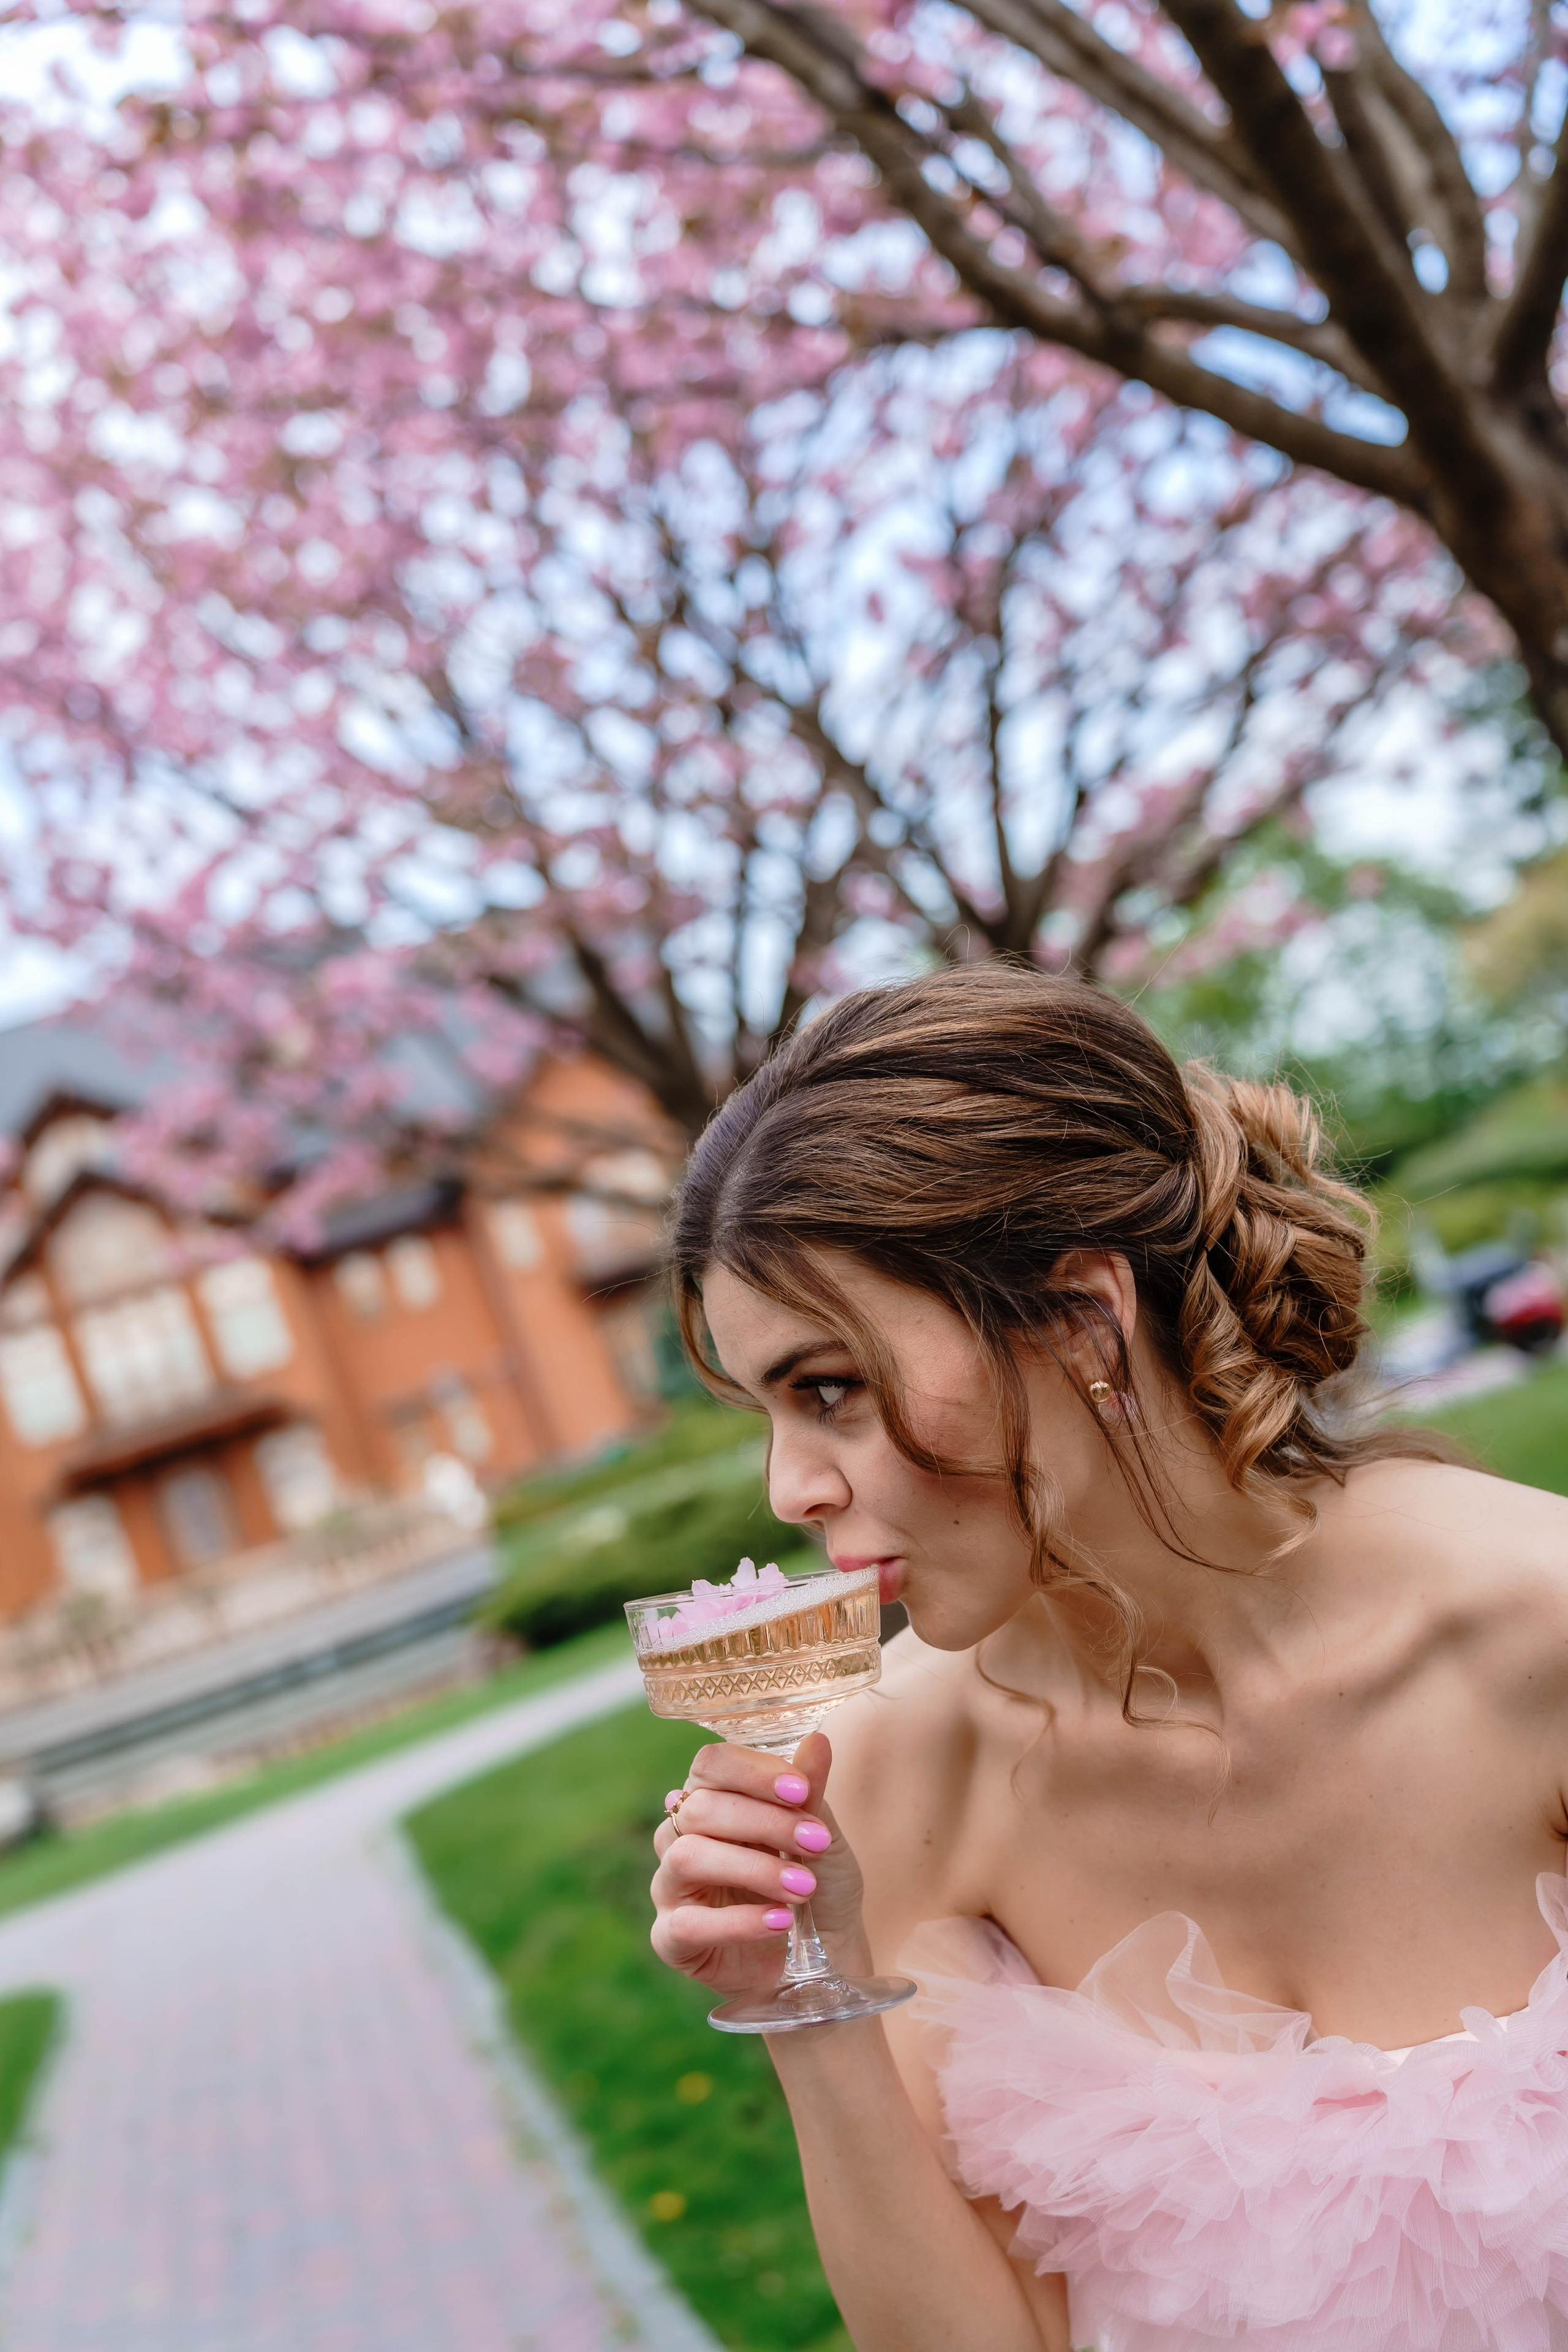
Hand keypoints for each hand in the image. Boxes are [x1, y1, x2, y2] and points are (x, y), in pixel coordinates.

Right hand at [649, 1731, 869, 2000]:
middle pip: (699, 1808)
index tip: (800, 1790)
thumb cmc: (819, 1888)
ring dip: (751, 1869)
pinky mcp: (671, 1940)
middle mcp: (682, 1837)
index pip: (710, 1764)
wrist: (826, 1960)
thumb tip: (818, 1740)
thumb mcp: (823, 1840)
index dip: (752, 1771)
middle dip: (763, 1822)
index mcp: (714, 1801)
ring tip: (802, 1888)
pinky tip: (779, 1922)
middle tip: (814, 1843)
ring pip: (686, 1858)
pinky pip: (687, 1924)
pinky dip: (737, 1922)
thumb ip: (811, 1794)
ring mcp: (671, 1888)